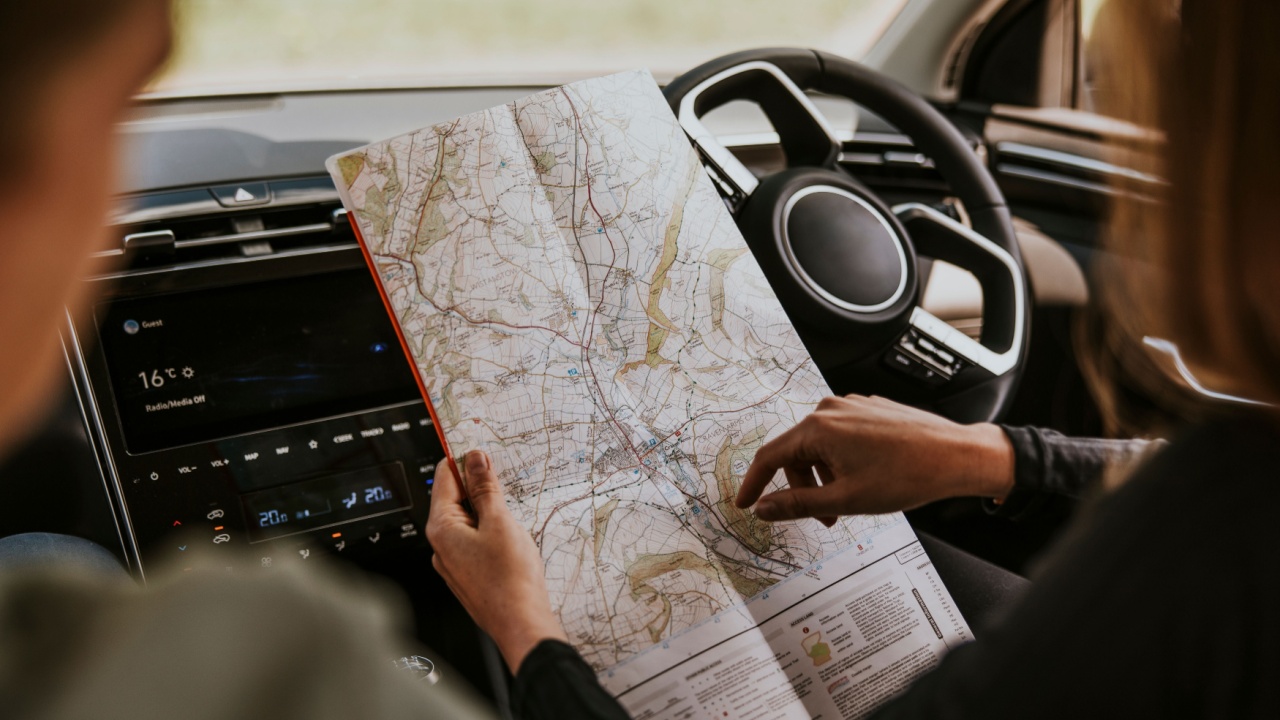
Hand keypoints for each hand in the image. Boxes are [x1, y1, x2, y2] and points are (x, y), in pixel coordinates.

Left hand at [427, 450, 567, 671]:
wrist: (520, 623)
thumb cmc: (510, 580)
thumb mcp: (500, 521)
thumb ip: (485, 488)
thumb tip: (475, 459)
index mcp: (441, 527)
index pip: (444, 478)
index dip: (463, 459)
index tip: (481, 449)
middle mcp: (441, 545)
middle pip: (455, 498)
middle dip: (479, 486)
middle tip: (505, 480)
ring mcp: (454, 561)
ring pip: (468, 521)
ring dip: (488, 510)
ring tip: (512, 514)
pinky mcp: (468, 573)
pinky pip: (475, 540)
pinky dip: (491, 530)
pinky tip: (510, 537)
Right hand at [735, 395, 1015, 521]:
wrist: (957, 456)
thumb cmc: (908, 475)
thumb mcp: (845, 499)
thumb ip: (797, 504)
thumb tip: (765, 509)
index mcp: (818, 428)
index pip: (770, 457)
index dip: (754, 484)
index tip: (745, 503)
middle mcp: (831, 409)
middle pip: (797, 454)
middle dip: (804, 488)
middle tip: (825, 518)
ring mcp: (852, 407)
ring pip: (821, 447)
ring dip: (826, 477)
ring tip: (852, 500)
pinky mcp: (871, 410)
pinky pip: (842, 438)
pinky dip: (843, 462)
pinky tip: (867, 479)